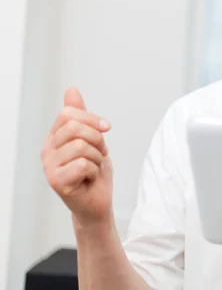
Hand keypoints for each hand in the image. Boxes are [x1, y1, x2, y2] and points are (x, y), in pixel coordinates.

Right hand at [41, 88, 113, 225]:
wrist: (98, 201)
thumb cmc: (94, 171)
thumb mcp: (92, 138)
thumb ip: (81, 115)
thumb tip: (71, 89)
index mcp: (55, 137)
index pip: (68, 113)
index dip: (92, 119)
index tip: (106, 128)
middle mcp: (47, 150)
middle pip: (74, 128)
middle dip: (97, 139)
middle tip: (100, 153)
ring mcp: (49, 166)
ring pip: (81, 146)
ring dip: (97, 157)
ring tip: (94, 167)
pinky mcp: (56, 181)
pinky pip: (83, 164)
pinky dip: (94, 170)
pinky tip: (89, 178)